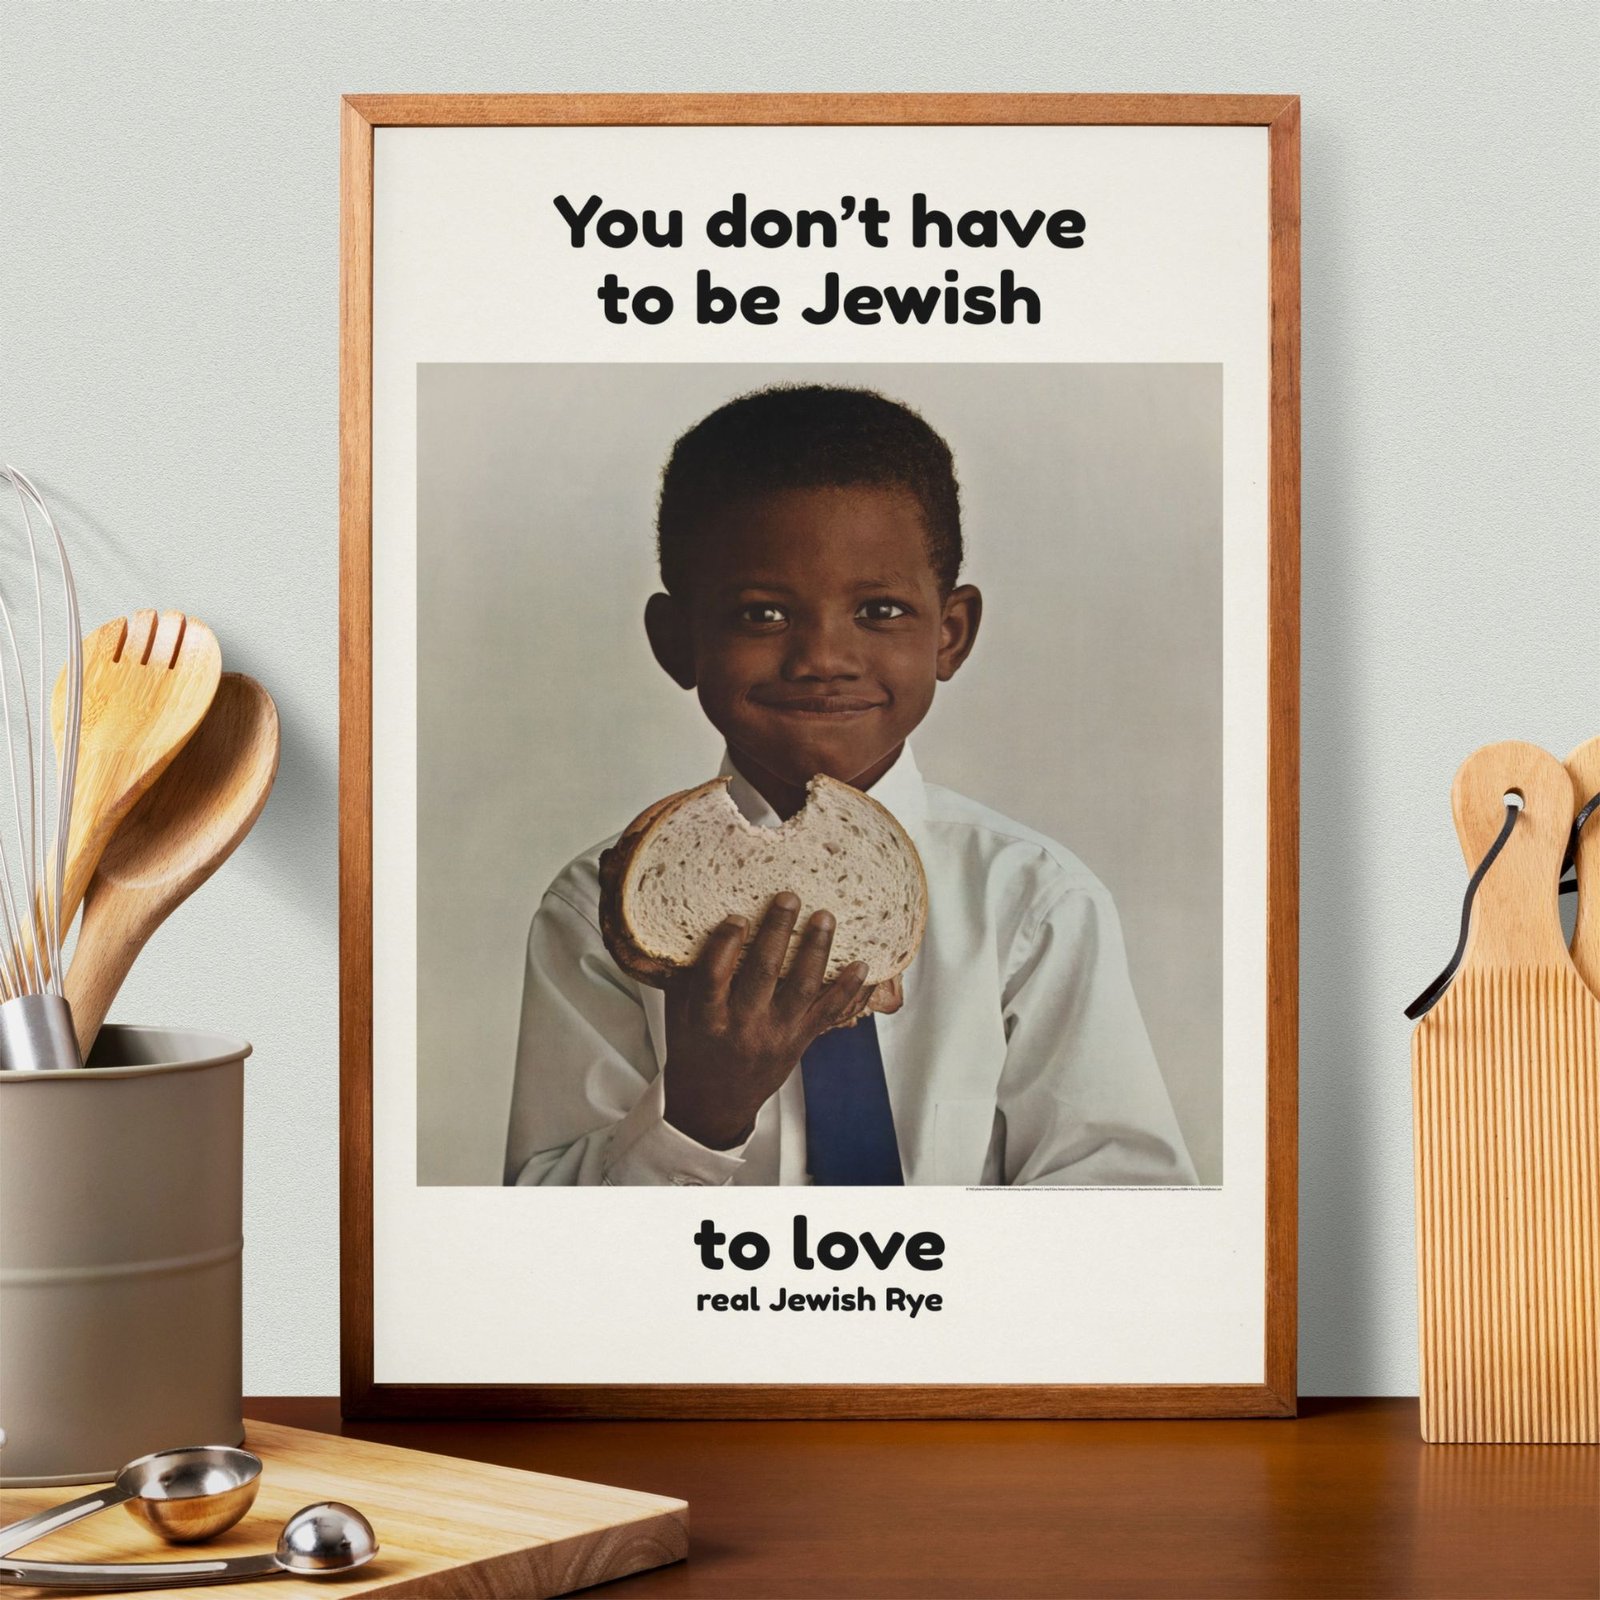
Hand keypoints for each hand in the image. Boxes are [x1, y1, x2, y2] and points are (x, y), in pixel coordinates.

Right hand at [661, 891, 869, 1149]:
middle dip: (777, 933)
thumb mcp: (679, 1011)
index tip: (736, 917)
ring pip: (800, 988)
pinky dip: (848, 990)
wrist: (714, 1101)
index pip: (714, 979)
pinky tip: (862, 966)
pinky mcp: (800, 1041)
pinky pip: (828, 1014)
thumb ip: (685, 972)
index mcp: (708, 1019)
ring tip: (825, 916)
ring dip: (816, 950)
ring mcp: (776, 1035)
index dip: (725, 947)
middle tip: (789, 897)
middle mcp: (744, 1028)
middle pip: (762, 975)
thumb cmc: (695, 1046)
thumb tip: (686, 921)